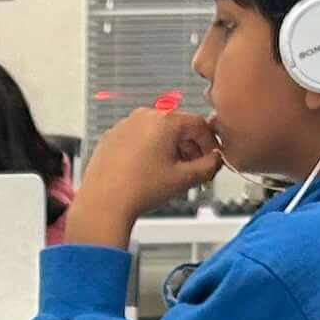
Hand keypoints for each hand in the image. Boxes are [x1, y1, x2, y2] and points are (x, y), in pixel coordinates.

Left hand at [63, 98, 221, 243]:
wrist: (104, 202)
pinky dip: (148, 150)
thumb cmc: (139, 189)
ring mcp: (125, 125)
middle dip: (190, 147)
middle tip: (195, 168)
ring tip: (171, 173)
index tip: (212, 156)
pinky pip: (138, 138)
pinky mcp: (111, 137)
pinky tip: (149, 171)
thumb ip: (208, 166)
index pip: (198, 124)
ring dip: (169, 148)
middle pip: (177, 126)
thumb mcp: (183, 180)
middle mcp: (143, 116)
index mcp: (164, 121)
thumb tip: (216, 160)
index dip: (210, 142)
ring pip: (157, 131)